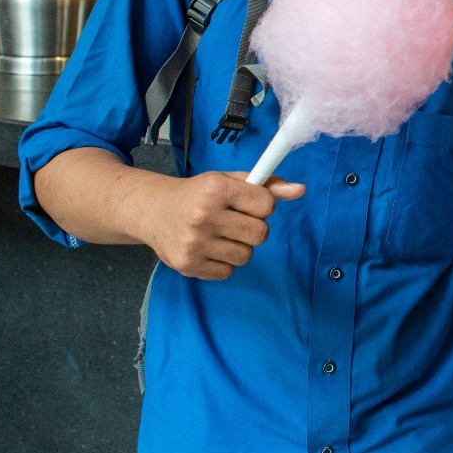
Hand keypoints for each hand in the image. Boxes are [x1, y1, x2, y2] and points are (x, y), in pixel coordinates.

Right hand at [138, 171, 305, 280]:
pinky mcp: (188, 265)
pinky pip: (228, 272)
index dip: (262, 205)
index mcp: (216, 188)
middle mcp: (204, 215)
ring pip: (246, 255)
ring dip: (239, 247)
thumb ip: (265, 184)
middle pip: (260, 234)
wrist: (152, 211)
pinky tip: (209, 248)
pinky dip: (224, 262)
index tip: (248, 204)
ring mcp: (194, 243)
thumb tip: (300, 190)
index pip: (266, 205)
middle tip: (234, 221)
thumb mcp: (228, 180)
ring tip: (220, 234)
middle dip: (253, 228)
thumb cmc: (197, 194)